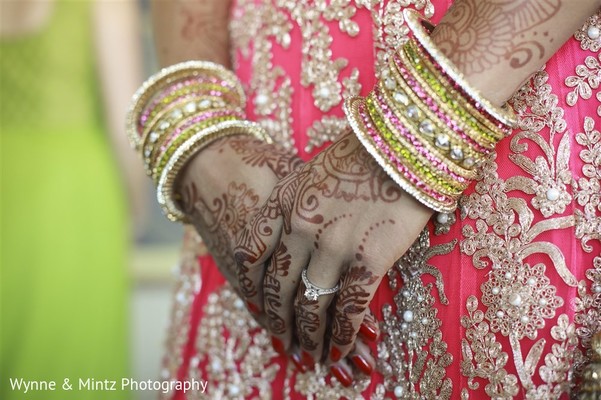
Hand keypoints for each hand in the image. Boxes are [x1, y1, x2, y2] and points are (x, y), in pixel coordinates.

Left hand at [177, 133, 380, 375]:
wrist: (403, 142)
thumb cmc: (362, 153)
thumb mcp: (312, 172)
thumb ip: (296, 205)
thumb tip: (294, 237)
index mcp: (283, 205)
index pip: (251, 256)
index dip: (252, 287)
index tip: (257, 306)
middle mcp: (300, 229)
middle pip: (279, 288)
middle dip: (279, 321)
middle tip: (284, 342)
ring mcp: (332, 246)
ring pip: (311, 305)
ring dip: (310, 337)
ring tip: (311, 356)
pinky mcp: (368, 260)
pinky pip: (350, 308)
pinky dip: (343, 334)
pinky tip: (339, 350)